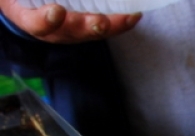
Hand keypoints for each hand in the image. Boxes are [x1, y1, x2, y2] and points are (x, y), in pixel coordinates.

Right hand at [0, 1, 141, 42]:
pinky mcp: (88, 29)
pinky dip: (121, 23)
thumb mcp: (17, 1)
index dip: (46, 20)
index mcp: (28, 19)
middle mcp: (54, 30)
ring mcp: (73, 31)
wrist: (25, 7)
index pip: (36, 24)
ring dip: (113, 26)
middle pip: (72, 31)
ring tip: (129, 17)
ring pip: (93, 32)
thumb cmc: (22, 2)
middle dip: (88, 26)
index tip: (57, 11)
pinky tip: (135, 15)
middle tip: (100, 22)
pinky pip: (107, 29)